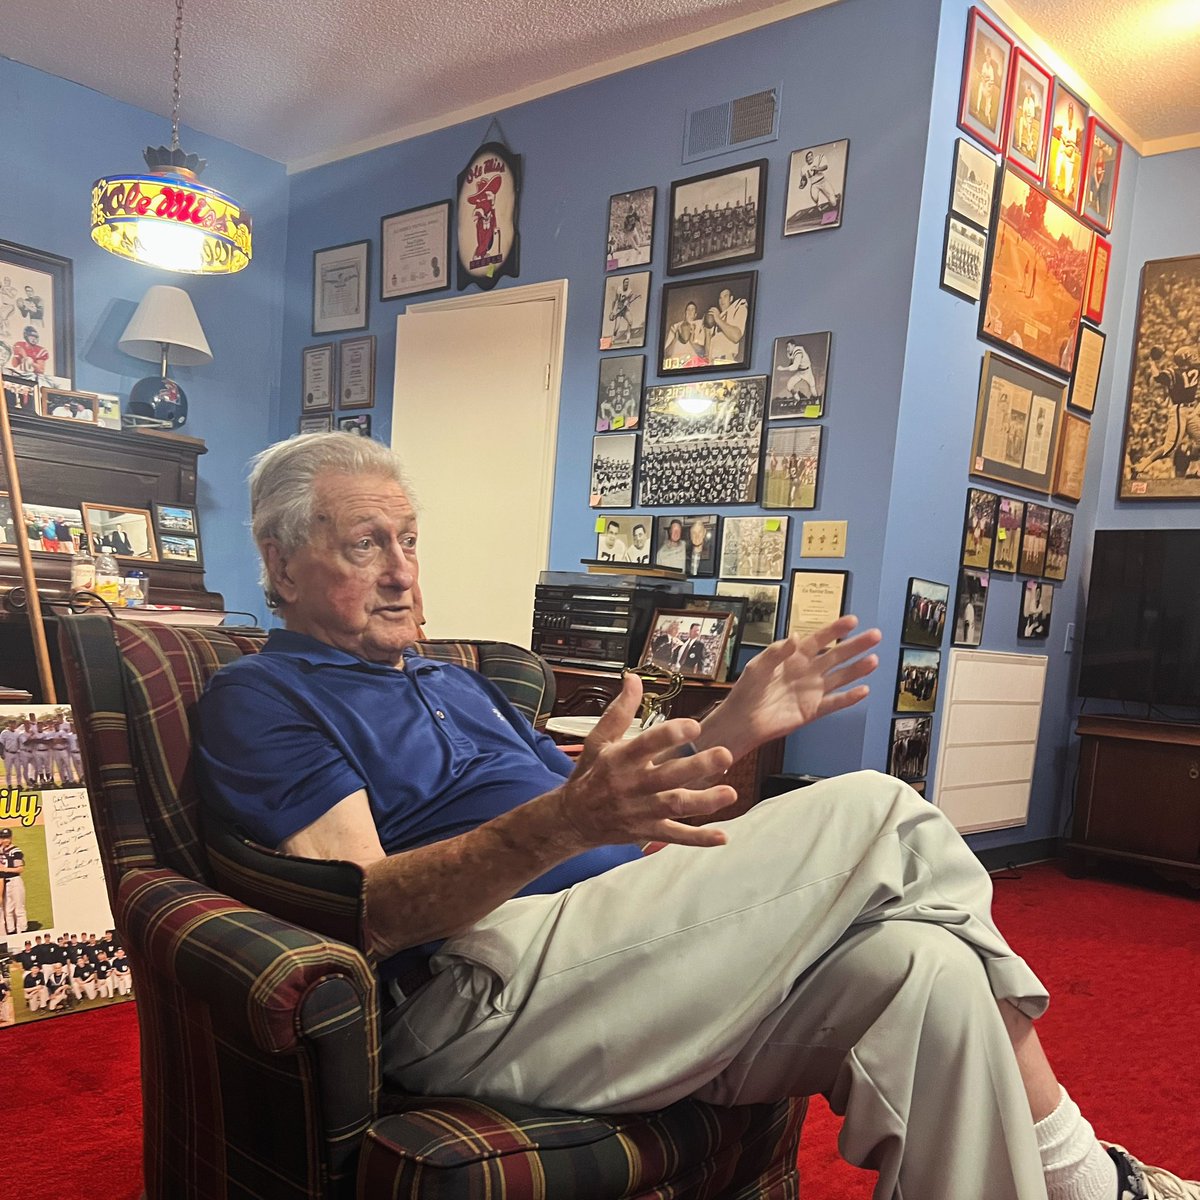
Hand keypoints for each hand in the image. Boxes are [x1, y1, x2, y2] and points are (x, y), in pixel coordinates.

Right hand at [554, 673, 736, 849]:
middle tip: (725, 754)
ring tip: (730, 793)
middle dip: (697, 767)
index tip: (693, 726)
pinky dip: (698, 839)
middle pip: (668, 777)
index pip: (646, 744)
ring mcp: (641, 811)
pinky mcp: (647, 831)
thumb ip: (620, 710)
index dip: (669, 735)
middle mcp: (632, 785)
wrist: (572, 819)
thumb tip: (633, 678)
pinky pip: (675, 837)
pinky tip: (722, 837)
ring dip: (704, 802)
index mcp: (621, 759)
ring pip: (675, 807)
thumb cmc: (590, 773)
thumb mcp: (599, 739)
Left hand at [699, 615, 880, 761]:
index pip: (819, 639)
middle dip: (855, 645)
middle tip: (875, 635)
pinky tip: (863, 690)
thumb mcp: (757, 667)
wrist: (742, 721)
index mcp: (793, 657)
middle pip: (836, 655)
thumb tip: (796, 636)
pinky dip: (848, 698)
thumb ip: (776, 652)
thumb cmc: (746, 691)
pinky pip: (834, 703)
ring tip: (874, 660)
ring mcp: (811, 691)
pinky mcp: (812, 710)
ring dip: (857, 669)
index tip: (852, 620)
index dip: (835, 630)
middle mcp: (806, 672)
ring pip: (840, 677)